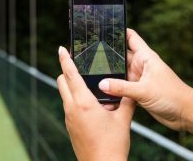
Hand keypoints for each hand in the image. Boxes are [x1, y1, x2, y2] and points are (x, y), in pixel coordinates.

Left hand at [57, 46, 135, 160]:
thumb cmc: (112, 144)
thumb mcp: (123, 119)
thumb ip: (127, 101)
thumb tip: (131, 89)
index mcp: (83, 102)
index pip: (70, 74)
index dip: (65, 59)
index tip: (61, 48)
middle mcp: (72, 108)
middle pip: (61, 82)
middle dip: (66, 71)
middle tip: (77, 63)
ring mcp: (69, 119)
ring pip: (65, 94)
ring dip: (72, 86)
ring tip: (89, 84)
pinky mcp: (70, 127)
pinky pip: (69, 106)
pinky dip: (76, 99)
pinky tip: (92, 104)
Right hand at [98, 29, 192, 130]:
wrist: (186, 114)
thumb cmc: (173, 96)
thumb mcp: (144, 90)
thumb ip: (122, 87)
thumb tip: (102, 84)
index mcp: (146, 57)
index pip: (130, 37)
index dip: (118, 31)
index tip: (103, 28)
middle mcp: (141, 66)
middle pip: (120, 56)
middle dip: (108, 55)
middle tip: (90, 53)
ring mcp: (139, 79)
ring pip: (120, 73)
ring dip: (110, 74)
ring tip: (93, 72)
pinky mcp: (138, 91)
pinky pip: (122, 87)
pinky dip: (114, 88)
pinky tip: (103, 90)